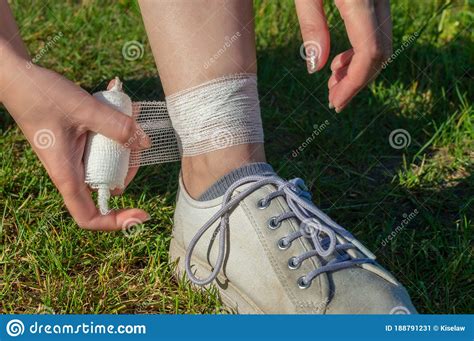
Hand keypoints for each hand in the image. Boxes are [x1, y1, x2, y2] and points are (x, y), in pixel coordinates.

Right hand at [1, 59, 150, 229]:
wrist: (17, 78)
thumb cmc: (40, 95)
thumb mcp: (83, 109)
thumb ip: (116, 125)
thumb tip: (145, 143)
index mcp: (66, 174)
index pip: (89, 216)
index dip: (116, 222)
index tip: (142, 214)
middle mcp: (72, 171)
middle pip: (108, 187)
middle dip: (129, 170)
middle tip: (138, 142)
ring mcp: (75, 157)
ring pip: (109, 165)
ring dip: (126, 148)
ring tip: (133, 118)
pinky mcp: (79, 143)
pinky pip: (103, 146)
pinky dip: (116, 134)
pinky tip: (124, 110)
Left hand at [295, 0, 391, 111]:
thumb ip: (312, 25)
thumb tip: (316, 69)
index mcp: (362, 0)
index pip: (370, 52)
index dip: (355, 84)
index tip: (336, 103)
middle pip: (380, 52)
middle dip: (357, 82)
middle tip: (333, 100)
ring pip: (381, 43)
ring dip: (359, 69)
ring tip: (332, 83)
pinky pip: (377, 31)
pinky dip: (362, 52)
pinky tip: (339, 62)